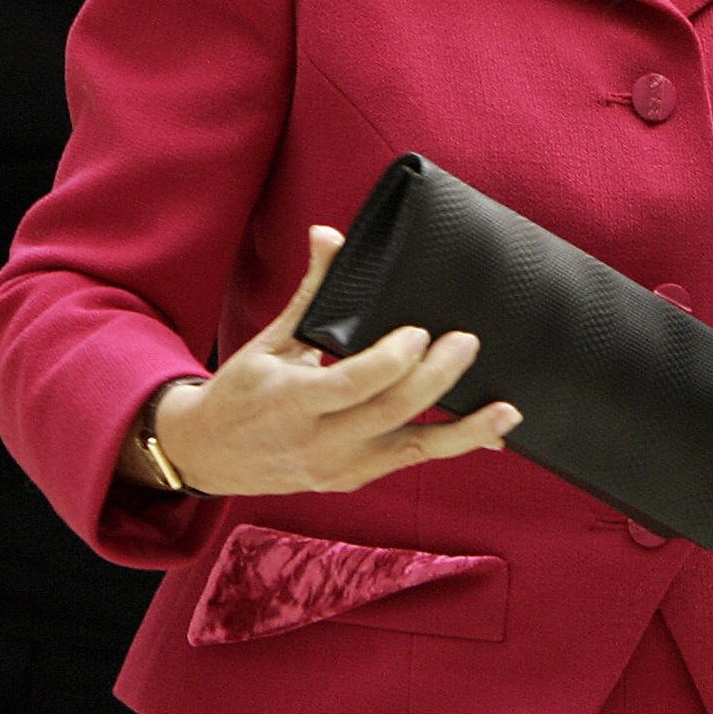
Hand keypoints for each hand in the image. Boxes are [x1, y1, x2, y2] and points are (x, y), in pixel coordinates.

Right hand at [136, 227, 521, 496]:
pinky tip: (491, 436)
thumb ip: (311, 291)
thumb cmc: (243, 390)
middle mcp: (317, 442)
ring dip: (463, 432)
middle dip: (434, 380)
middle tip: (467, 343)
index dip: (390, 361)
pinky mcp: (351, 479)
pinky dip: (451, 448)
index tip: (419, 332)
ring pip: (408, 450)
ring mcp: (336, 468)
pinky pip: (407, 463)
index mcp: (291, 402)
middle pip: (387, 414)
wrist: (206, 454)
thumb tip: (328, 234)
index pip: (350, 385)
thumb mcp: (270, 339)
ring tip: (506, 409)